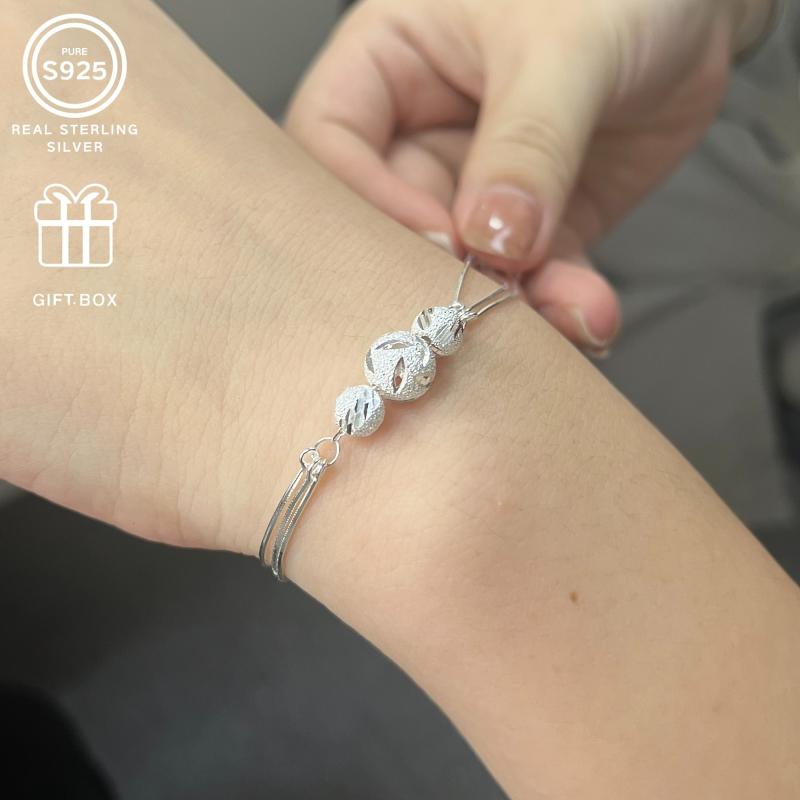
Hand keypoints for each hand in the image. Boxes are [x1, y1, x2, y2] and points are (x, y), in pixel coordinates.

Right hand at [287, 0, 772, 352]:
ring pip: (467, 264)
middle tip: (479, 305)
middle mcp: (421, 130)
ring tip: (560, 316)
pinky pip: (534, 276)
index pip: (331, 142)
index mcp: (390, 61)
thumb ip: (525, 142)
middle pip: (394, 221)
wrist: (697, 6)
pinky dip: (559, 302)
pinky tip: (588, 312)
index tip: (433, 238)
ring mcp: (479, 184)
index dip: (365, 202)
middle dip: (439, 271)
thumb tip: (491, 239)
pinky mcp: (536, 222)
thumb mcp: (565, 43)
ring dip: (510, 303)